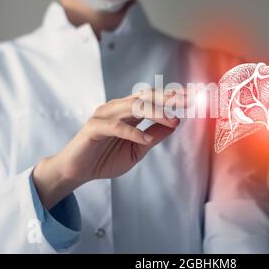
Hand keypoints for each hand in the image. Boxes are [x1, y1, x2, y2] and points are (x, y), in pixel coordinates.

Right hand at [32, 89, 184, 208]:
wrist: (77, 171)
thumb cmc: (105, 159)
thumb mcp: (137, 150)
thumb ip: (154, 137)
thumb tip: (176, 124)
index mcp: (128, 112)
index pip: (152, 99)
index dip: (171, 97)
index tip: (191, 98)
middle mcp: (117, 109)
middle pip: (145, 97)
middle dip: (167, 98)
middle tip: (188, 101)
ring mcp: (104, 115)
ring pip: (133, 107)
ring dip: (155, 113)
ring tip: (172, 121)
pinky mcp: (94, 127)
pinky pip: (116, 126)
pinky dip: (132, 132)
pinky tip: (145, 139)